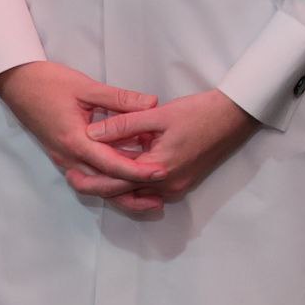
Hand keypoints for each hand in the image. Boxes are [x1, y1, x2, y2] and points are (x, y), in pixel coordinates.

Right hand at [0, 59, 160, 207]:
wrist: (16, 83)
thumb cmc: (48, 82)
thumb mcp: (86, 86)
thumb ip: (119, 98)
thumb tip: (152, 103)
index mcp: (75, 140)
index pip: (111, 164)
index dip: (137, 171)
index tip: (160, 173)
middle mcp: (68, 156)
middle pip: (103, 185)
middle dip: (131, 193)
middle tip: (160, 196)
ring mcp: (63, 159)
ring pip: (94, 186)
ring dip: (119, 193)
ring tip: (147, 197)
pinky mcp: (62, 156)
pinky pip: (87, 178)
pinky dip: (106, 184)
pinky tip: (124, 181)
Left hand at [86, 89, 257, 213]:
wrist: (234, 117)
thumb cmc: (198, 112)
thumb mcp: (157, 114)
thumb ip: (123, 124)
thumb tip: (91, 133)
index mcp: (159, 168)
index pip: (116, 180)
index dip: (92, 176)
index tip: (70, 171)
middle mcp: (167, 185)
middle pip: (124, 192)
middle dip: (99, 186)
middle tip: (74, 178)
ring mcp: (177, 187)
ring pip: (137, 193)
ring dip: (116, 186)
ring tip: (93, 174)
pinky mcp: (183, 182)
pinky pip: (151, 189)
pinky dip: (134, 183)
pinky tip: (122, 172)